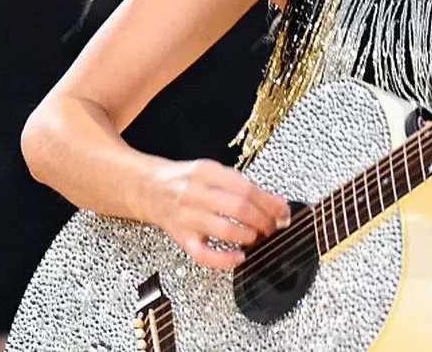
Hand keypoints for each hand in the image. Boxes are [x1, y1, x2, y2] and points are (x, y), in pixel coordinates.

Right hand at [149, 158, 291, 268]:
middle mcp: (194, 193)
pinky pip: (203, 255)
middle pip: (237, 208)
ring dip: (248, 236)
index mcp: (205, 171)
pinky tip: (239, 257)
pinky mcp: (181, 238)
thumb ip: (242, 185)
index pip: (245, 188)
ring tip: (257, 236)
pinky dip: (224, 259)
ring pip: (224, 230)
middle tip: (272, 226)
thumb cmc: (186, 180)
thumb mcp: (212, 172)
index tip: (283, 211)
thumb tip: (277, 203)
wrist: (149, 188)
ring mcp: (186, 217)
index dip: (269, 202)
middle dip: (262, 220)